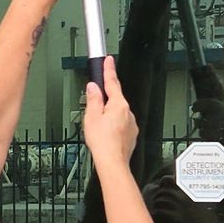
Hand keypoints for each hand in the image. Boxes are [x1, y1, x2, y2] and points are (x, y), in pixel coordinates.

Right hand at [83, 56, 138, 170]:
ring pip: (118, 113)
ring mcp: (131, 124)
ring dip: (108, 115)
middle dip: (104, 99)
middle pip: (115, 99)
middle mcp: (128, 112)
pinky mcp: (131, 134)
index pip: (113, 82)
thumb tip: (94, 87)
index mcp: (119, 105)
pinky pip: (121, 124)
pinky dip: (113, 125)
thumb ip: (93, 99)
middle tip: (94, 105)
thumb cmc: (103, 142)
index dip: (109, 70)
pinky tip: (105, 134)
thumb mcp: (91, 117)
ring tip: (97, 127)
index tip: (109, 60)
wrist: (113, 162)